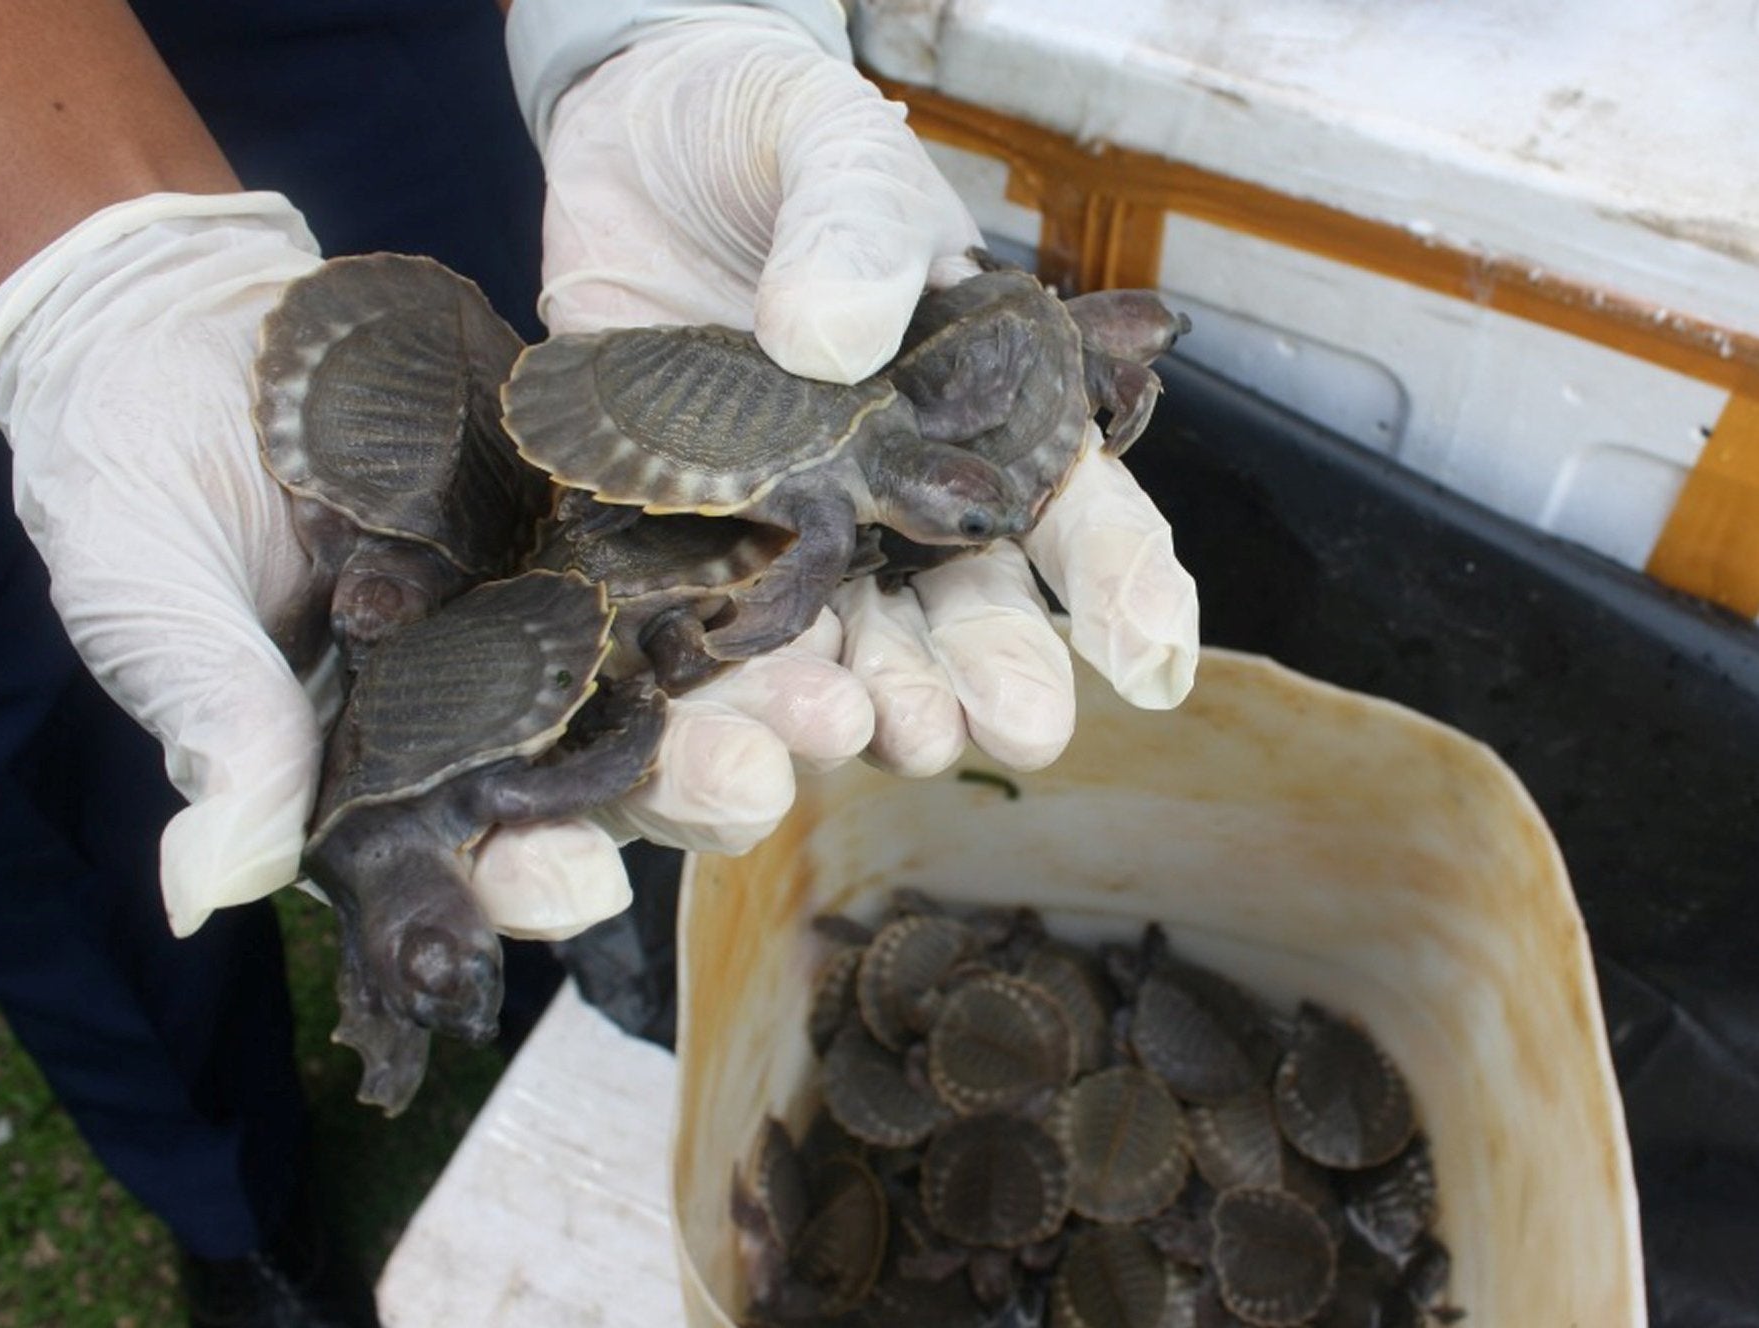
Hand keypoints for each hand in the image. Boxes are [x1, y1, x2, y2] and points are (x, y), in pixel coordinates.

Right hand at [0, 195, 869, 941]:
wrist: (170, 329)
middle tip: (758, 785)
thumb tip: (208, 892)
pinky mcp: (585, 507)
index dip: (527, 877)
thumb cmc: (128, 486)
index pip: (468, 852)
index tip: (582, 883)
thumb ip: (212, 723)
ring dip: (750, 692)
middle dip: (684, 786)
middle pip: (603, 772)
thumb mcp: (154, 599)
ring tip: (831, 702)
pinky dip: (741, 551)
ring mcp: (545, 603)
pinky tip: (816, 566)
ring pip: (666, 666)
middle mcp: (486, 703)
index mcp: (386, 766)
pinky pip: (677, 533)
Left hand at [531, 7, 1198, 779]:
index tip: (1149, 657)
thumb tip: (825, 342)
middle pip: (966, 607)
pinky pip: (704, 625)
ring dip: (864, 699)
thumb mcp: (834, 149)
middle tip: (1013, 729)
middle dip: (991, 673)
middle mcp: (901, 493)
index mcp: (988, 409)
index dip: (1122, 582)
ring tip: (866, 732)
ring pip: (846, 642)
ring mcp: (793, 525)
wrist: (635, 136)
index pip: (1075, 509)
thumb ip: (851, 228)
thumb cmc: (775, 140)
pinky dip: (718, 679)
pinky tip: (725, 720)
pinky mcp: (684, 537)